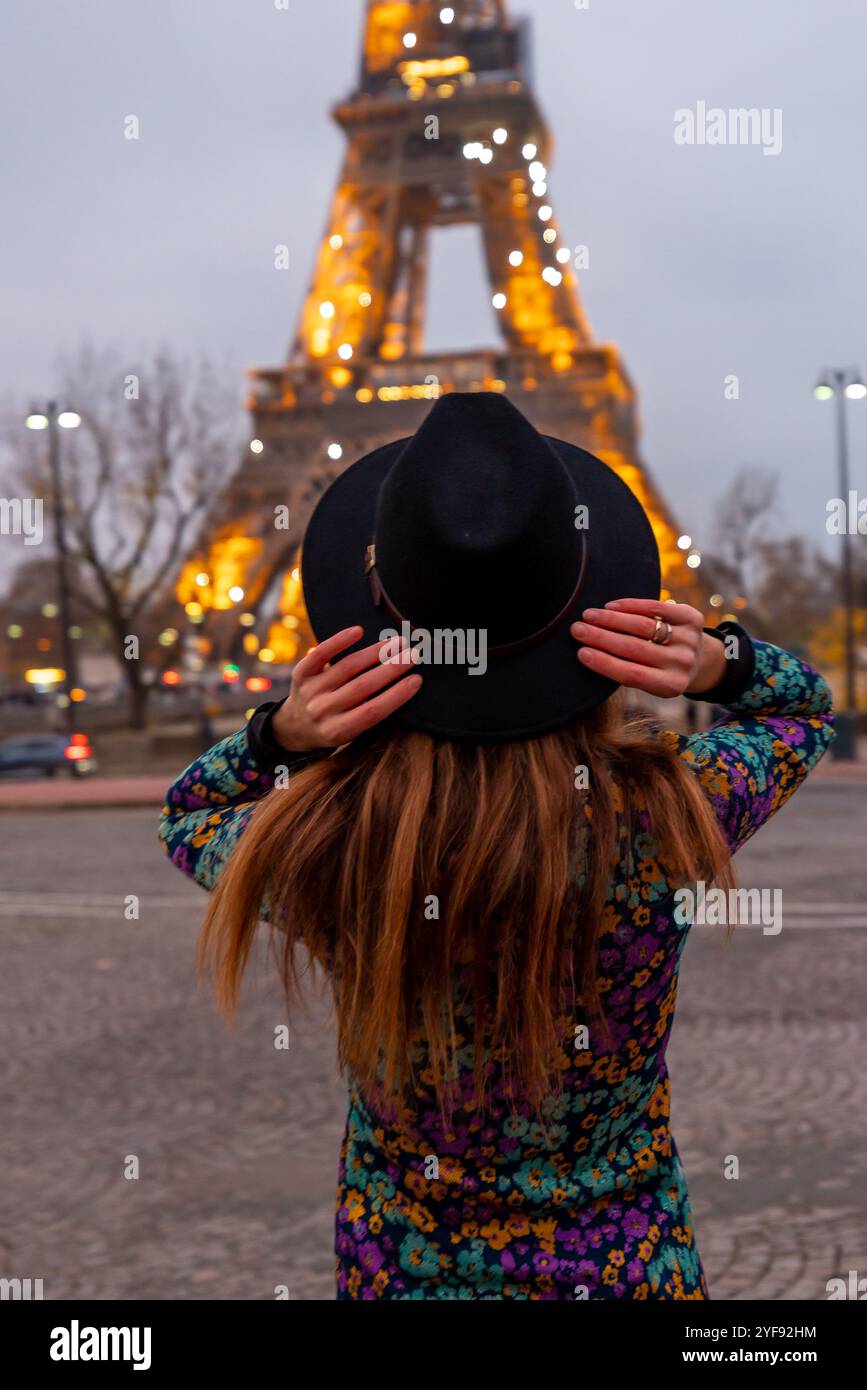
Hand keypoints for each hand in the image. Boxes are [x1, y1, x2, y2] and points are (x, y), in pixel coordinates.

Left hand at [269, 625, 422, 751]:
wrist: (294, 728)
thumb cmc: (334, 728)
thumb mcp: (351, 734)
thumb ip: (370, 715)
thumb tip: (405, 685)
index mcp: (338, 731)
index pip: (373, 711)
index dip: (397, 695)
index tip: (417, 679)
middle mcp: (323, 711)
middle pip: (362, 686)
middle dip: (392, 668)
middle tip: (413, 654)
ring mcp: (310, 691)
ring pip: (347, 667)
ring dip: (375, 652)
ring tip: (397, 642)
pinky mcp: (300, 674)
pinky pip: (320, 654)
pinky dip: (339, 641)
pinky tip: (359, 631)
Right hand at [571, 599, 726, 698]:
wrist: (701, 660)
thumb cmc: (660, 671)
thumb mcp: (650, 682)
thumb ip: (627, 670)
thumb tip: (586, 652)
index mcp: (669, 686)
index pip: (631, 674)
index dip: (604, 663)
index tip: (580, 653)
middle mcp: (682, 663)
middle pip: (633, 647)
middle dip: (600, 637)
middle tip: (576, 629)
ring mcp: (689, 639)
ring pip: (642, 626)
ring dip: (611, 619)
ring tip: (589, 615)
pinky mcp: (692, 618)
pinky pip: (657, 607)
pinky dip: (631, 605)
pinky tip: (611, 606)